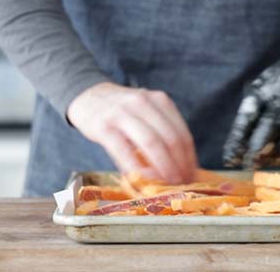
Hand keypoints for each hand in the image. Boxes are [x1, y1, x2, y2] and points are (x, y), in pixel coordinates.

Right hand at [67, 82, 196, 183]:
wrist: (87, 96)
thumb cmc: (122, 111)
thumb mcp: (146, 112)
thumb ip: (161, 131)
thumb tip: (181, 166)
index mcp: (159, 100)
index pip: (182, 133)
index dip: (189, 158)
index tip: (192, 176)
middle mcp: (143, 103)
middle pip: (170, 138)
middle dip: (179, 165)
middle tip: (182, 183)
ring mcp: (122, 113)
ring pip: (151, 142)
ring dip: (163, 167)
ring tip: (168, 184)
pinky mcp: (103, 125)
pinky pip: (123, 150)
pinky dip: (136, 167)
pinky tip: (143, 180)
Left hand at [223, 54, 279, 167]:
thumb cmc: (278, 86)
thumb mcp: (260, 90)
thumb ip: (249, 116)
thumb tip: (236, 151)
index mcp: (264, 91)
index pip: (247, 117)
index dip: (237, 140)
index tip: (228, 159)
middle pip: (269, 127)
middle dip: (256, 150)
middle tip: (247, 165)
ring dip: (273, 156)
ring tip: (261, 163)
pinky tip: (278, 159)